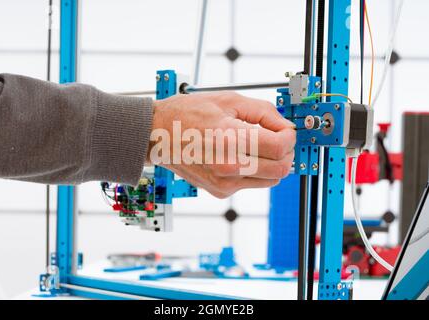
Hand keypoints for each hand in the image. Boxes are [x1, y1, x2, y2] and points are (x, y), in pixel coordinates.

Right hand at [148, 92, 295, 197]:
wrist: (157, 135)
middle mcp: (228, 166)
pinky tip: (241, 155)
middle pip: (281, 169)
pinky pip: (252, 184)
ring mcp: (224, 182)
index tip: (286, 130)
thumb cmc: (186, 114)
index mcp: (229, 139)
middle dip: (286, 153)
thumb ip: (264, 111)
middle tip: (278, 139)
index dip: (290, 137)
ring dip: (273, 163)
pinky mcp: (220, 190)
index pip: (280, 148)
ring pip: (271, 180)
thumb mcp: (228, 100)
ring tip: (258, 146)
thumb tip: (285, 125)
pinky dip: (255, 171)